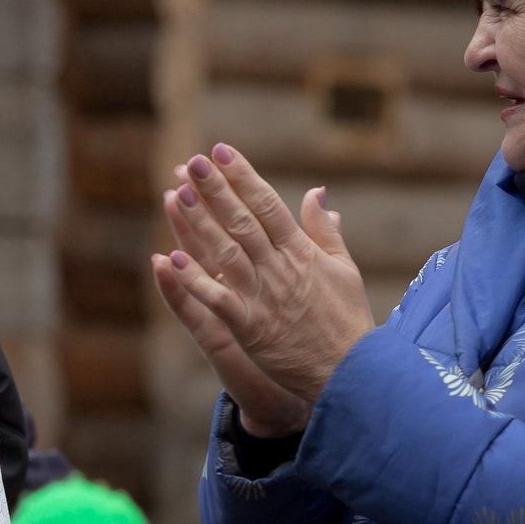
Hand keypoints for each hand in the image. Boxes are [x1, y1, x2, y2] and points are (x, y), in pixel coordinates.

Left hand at [151, 144, 374, 431]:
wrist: (352, 373)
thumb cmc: (347, 320)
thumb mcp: (344, 269)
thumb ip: (324, 230)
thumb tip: (316, 192)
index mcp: (301, 252)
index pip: (268, 205)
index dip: (243, 177)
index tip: (220, 151)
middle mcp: (279, 269)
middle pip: (243, 221)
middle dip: (216, 190)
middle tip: (193, 162)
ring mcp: (263, 296)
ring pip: (226, 252)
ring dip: (200, 224)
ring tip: (177, 194)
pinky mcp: (249, 326)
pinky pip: (218, 299)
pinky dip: (196, 280)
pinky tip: (172, 259)